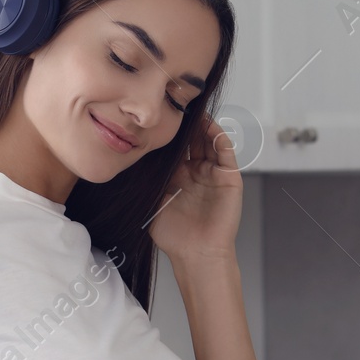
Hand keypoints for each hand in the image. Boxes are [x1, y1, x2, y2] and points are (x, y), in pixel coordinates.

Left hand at [148, 111, 243, 262]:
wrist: (196, 254)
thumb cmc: (174, 236)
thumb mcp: (153, 202)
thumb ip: (146, 181)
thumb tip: (129, 158)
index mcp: (178, 178)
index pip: (174, 148)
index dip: (166, 133)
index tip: (155, 117)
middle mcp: (197, 173)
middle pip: (192, 140)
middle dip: (184, 124)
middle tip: (173, 105)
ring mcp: (213, 174)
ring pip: (208, 141)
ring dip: (201, 125)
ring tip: (190, 109)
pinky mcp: (229, 178)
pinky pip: (225, 151)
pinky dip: (218, 136)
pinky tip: (208, 124)